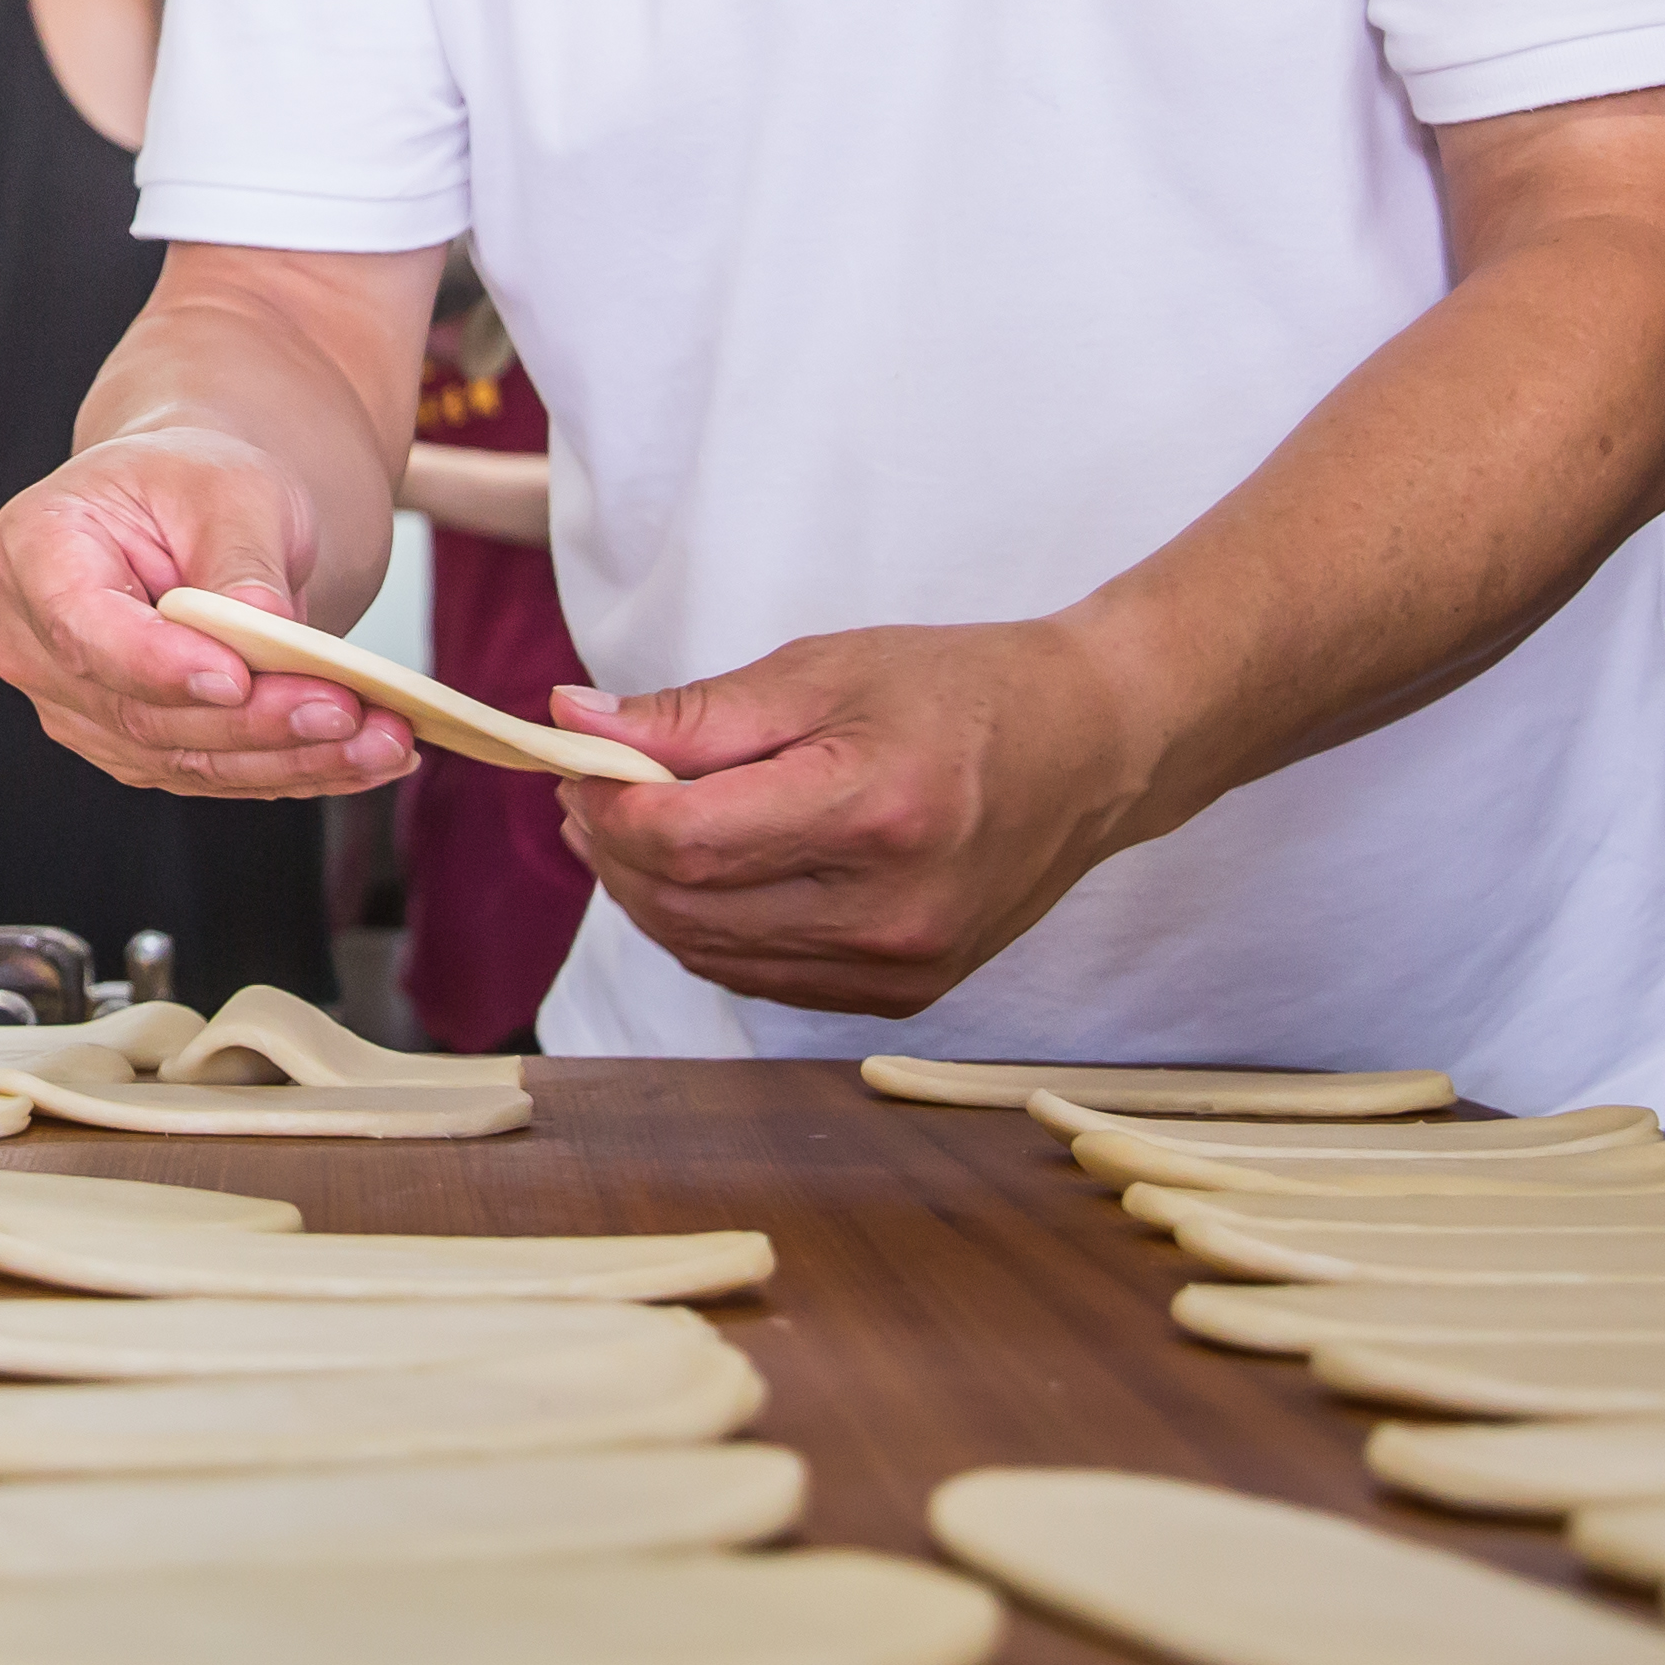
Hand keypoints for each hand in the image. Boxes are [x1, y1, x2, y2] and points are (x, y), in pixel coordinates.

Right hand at [0, 430, 414, 798]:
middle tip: (349, 710)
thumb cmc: (197, 482)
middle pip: (139, 711)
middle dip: (254, 721)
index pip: (82, 626)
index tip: (234, 677)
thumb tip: (262, 629)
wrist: (193, 510)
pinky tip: (366, 757)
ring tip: (384, 740)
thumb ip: (240, 559)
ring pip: (181, 760)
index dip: (154, 663)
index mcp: (34, 548)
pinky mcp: (131, 748)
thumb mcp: (230, 488)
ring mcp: (78, 708)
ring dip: (289, 760)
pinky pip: (211, 775)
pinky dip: (293, 770)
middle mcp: (34, 643)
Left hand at [547, 614, 1171, 1016]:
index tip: (580, 761)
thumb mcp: (823, 669)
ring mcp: (900, 965)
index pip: (686, 841)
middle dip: (613, 849)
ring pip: (711, 951)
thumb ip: (695, 712)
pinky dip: (710, 926)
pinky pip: (761, 975)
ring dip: (651, 892)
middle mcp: (890, 910)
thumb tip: (572, 722)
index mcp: (874, 813)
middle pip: (686, 906)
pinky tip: (705, 870)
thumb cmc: (961, 690)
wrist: (1092, 748)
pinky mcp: (903, 995)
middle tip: (592, 787)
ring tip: (636, 821)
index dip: (609, 806)